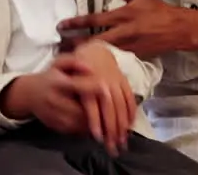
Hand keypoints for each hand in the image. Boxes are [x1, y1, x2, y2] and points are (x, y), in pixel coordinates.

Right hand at [0, 54, 108, 139]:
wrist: (29, 94)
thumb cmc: (49, 77)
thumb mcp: (58, 63)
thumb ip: (74, 62)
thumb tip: (90, 67)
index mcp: (57, 83)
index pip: (79, 87)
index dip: (94, 88)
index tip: (107, 87)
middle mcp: (54, 101)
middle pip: (81, 110)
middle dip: (97, 110)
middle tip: (110, 106)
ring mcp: (54, 115)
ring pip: (79, 123)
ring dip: (93, 121)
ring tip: (103, 114)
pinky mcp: (55, 126)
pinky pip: (75, 130)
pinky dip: (86, 126)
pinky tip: (92, 120)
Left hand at [58, 0, 197, 57]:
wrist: (179, 29)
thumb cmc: (159, 10)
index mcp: (122, 16)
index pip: (94, 19)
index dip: (75, 23)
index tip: (61, 25)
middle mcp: (123, 34)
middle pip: (93, 42)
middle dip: (75, 45)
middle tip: (59, 48)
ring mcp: (128, 48)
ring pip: (101, 54)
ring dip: (85, 55)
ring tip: (69, 58)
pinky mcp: (134, 57)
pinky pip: (113, 61)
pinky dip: (100, 63)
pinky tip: (89, 66)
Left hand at [71, 40, 137, 154]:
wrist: (94, 49)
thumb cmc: (77, 66)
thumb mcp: (66, 73)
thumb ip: (69, 91)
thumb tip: (74, 110)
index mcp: (87, 82)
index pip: (93, 105)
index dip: (95, 121)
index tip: (97, 137)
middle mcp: (103, 83)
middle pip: (110, 109)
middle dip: (112, 130)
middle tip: (112, 147)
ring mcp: (116, 82)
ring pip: (121, 106)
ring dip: (123, 126)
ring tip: (122, 141)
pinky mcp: (124, 81)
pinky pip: (130, 98)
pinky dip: (131, 112)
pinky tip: (130, 125)